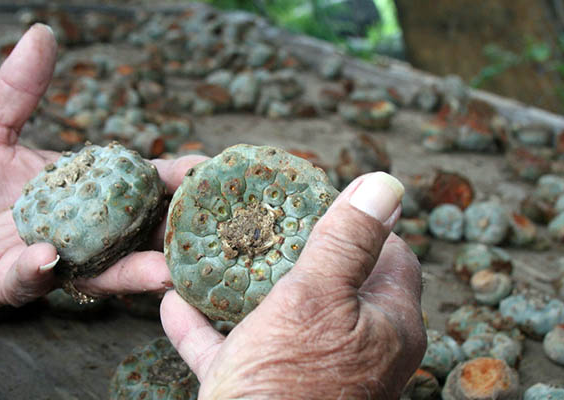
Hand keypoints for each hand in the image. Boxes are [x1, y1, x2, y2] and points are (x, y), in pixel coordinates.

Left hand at [0, 24, 204, 307]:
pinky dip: (41, 270)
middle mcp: (79, 230)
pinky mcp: (14, 284)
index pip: (137, 185)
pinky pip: (33, 280)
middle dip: (170, 236)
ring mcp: (52, 260)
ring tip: (162, 270)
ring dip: (134, 272)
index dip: (171, 180)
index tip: (203, 170)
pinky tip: (48, 256)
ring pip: (103, 271)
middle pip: (136, 236)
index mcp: (81, 190)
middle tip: (206, 232)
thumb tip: (41, 33)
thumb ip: (18, 88)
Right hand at [161, 172, 426, 398]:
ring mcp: (306, 376)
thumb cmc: (290, 386)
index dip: (360, 221)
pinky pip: (231, 353)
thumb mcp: (317, 298)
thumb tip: (387, 183)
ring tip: (216, 251)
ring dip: (242, 287)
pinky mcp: (261, 396)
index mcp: (385, 325)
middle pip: (328, 283)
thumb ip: (348, 240)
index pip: (391, 255)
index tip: (319, 198)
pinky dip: (204, 330)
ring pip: (275, 318)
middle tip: (262, 218)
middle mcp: (354, 351)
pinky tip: (172, 304)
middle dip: (292, 249)